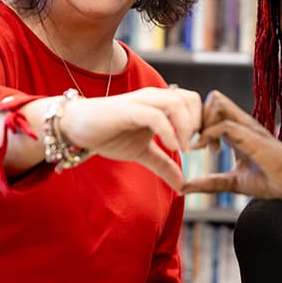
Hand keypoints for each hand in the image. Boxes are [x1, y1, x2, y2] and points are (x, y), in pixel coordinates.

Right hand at [59, 86, 201, 191]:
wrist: (75, 126)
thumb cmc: (108, 133)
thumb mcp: (141, 153)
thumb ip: (163, 165)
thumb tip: (182, 185)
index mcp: (160, 104)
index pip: (193, 103)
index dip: (204, 124)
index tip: (206, 148)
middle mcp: (153, 98)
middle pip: (191, 99)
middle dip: (200, 124)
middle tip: (198, 148)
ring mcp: (140, 102)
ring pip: (176, 103)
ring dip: (187, 126)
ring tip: (185, 149)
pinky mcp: (127, 110)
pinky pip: (155, 115)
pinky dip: (168, 130)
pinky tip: (172, 147)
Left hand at [181, 90, 281, 201]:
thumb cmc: (271, 179)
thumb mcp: (233, 182)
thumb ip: (210, 182)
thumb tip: (184, 187)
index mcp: (238, 130)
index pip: (214, 106)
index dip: (198, 120)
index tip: (194, 143)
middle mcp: (243, 124)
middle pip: (213, 98)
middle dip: (197, 116)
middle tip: (194, 140)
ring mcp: (248, 128)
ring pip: (217, 104)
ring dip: (202, 123)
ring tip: (200, 146)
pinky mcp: (253, 138)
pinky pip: (225, 126)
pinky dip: (208, 136)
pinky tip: (205, 151)